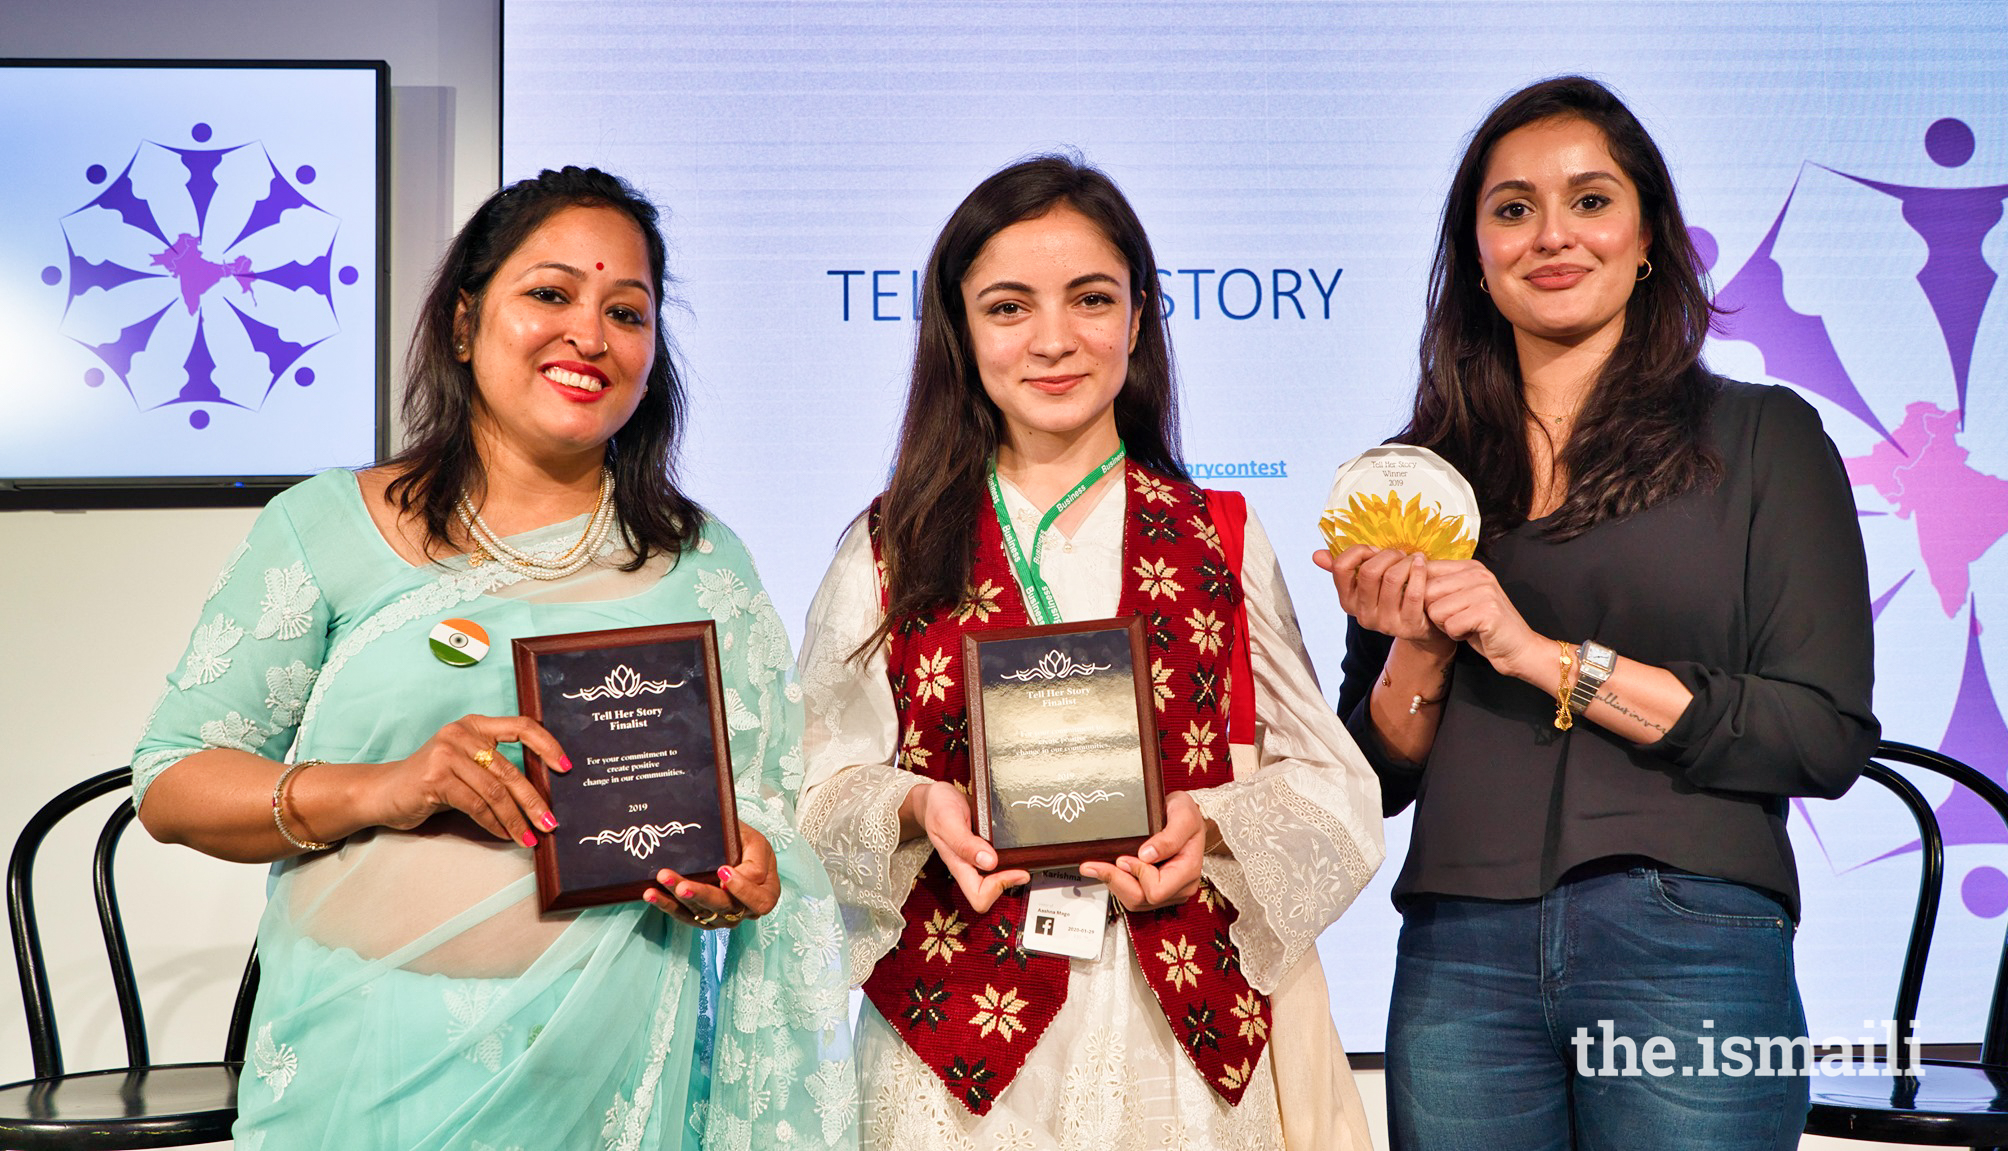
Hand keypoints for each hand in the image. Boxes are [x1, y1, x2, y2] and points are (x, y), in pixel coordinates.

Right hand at [359, 714, 566, 846]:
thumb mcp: (466, 765)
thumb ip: (495, 768)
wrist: (383, 792)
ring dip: (516, 819)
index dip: (547, 745)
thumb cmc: (431, 782)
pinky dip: (494, 824)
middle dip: (534, 800)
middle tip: (550, 822)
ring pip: (495, 790)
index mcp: (475, 725)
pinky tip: (505, 834)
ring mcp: (447, 754)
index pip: (522, 726)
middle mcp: (462, 733)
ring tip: (530, 837)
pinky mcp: (436, 777)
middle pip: (510, 769)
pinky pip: (476, 804)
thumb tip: (539, 794)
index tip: (566, 767)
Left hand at [645, 825, 778, 928]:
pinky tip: (651, 893)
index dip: (741, 888)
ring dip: (679, 900)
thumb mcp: (753, 840)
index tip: (723, 870)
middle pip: (729, 909)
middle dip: (703, 895)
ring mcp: (726, 917)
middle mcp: (748, 909)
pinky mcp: (704, 918)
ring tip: (663, 880)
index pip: (759, 898)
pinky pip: (686, 916)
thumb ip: (751, 855)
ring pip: (704, 914)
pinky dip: (667, 905)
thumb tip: (731, 873)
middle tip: (683, 885)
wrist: (732, 847)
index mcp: (767, 889)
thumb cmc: (746, 841)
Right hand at [910, 780, 1028, 913]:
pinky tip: (1016, 843)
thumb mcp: (947, 821)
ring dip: (1014, 869)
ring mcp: (977, 857)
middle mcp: (969, 865)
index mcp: (958, 865)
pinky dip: (1012, 855)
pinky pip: (1001, 859)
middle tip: (1024, 864)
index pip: (979, 896)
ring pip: (999, 876)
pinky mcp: (985, 847)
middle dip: (1011, 880)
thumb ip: (964, 843)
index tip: (1015, 870)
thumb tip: (990, 862)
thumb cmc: (936, 808)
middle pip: (992, 892)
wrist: (935, 797)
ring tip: (1024, 854)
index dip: (999, 888)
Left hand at [1082, 791, 1205, 910]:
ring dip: (1114, 884)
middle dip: (1116, 881)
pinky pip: (1134, 898)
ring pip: (1134, 902)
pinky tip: (1109, 870)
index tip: (1123, 857)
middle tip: (1095, 864)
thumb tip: (1147, 855)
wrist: (1185, 816)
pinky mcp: (1158, 892)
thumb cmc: (1186, 814)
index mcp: (1188, 871)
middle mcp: (1180, 887)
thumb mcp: (1183, 816)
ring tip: (1098, 866)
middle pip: (1140, 899)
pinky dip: (1118, 885)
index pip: (1156, 890)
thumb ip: (1169, 837)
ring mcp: (1169, 892)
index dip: (1136, 874)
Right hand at [1316, 545, 1454, 654]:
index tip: (1374, 550)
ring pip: (1392, 579)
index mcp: (1347, 601)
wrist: (1421, 628)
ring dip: (1407, 562)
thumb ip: (1344, 569)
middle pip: (1369, 572)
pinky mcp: (1408, 626)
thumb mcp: (1368, 585)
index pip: (1341, 567)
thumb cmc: (1394, 597)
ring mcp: (1385, 623)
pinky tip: (1422, 564)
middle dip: (1388, 555)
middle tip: (1400, 555)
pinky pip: (1413, 593)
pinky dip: (1419, 572)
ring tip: (1414, 560)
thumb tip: (1316, 555)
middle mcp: (1362, 615)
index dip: (1359, 551)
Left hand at [1422, 559, 1546, 679]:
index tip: (1439, 605)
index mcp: (1471, 567)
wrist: (1518, 648)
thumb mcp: (1462, 598)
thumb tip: (1406, 579)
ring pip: (1436, 610)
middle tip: (1457, 618)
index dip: (1423, 593)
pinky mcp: (1488, 612)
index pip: (1427, 570)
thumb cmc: (1484, 625)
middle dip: (1435, 612)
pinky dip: (1457, 635)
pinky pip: (1450, 626)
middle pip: (1427, 592)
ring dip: (1446, 625)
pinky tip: (1473, 632)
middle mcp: (1478, 574)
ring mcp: (1485, 591)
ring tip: (1467, 624)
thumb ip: (1441, 586)